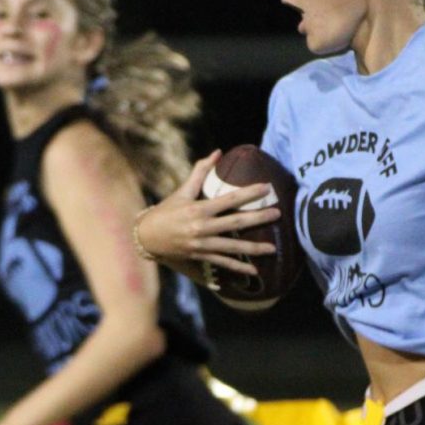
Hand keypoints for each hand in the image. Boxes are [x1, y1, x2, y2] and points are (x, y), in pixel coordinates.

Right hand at [137, 150, 279, 276]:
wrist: (147, 237)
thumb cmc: (166, 211)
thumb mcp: (182, 191)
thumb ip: (200, 172)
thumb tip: (217, 153)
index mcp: (199, 209)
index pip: (230, 199)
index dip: (250, 193)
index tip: (267, 188)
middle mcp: (202, 228)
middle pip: (236, 222)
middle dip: (259, 218)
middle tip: (278, 213)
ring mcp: (202, 245)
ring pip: (233, 247)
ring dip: (254, 248)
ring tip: (273, 248)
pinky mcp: (201, 257)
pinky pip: (223, 263)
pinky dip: (239, 268)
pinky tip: (254, 272)